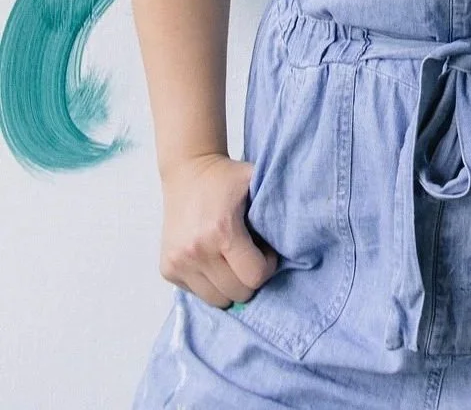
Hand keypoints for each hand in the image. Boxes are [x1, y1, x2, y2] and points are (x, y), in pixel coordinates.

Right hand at [159, 152, 277, 308]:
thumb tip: (302, 231)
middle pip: (237, 293)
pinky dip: (210, 283)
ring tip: (232, 260)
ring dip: (230, 285)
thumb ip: (278, 205)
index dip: (267, 266)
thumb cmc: (227, 178)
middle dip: (250, 278)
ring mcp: (178, 262)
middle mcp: (196, 251)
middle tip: (250, 255)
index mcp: (221, 231)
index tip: (265, 250)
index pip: (254, 277)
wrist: (187, 170)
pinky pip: (197, 293)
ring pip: (217, 300)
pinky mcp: (167, 269)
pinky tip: (213, 259)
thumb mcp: (257, 181)